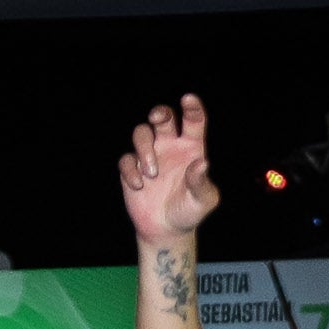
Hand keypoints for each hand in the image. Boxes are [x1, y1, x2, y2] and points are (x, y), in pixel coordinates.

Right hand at [119, 96, 222, 244]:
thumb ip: (201, 182)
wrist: (166, 229)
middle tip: (158, 118)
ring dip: (144, 148)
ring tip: (152, 173)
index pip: (193, 121)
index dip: (192, 107)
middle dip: (159, 113)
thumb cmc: (189, 211)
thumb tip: (202, 163)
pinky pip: (126, 159)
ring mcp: (150, 155)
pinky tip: (139, 186)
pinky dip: (130, 170)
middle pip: (163, 117)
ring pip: (141, 133)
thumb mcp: (202, 200)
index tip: (188, 99)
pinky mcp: (132, 169)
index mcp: (191, 147)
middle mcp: (170, 145)